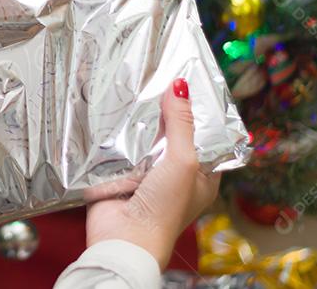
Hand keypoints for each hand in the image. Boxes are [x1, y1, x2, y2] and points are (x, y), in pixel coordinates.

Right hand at [85, 79, 219, 268]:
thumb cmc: (164, 208)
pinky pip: (120, 150)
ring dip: (139, 125)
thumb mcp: (182, 161)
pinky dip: (117, 136)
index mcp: (201, 177)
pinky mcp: (121, 177)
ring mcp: (147, 177)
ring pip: (144, 142)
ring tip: (133, 89)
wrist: (124, 238)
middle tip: (158, 78)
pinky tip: (112, 114)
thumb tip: (180, 86)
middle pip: (172, 137)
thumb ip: (181, 124)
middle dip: (164, 115)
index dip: (197, 114)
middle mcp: (175, 177)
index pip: (204, 138)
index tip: (187, 84)